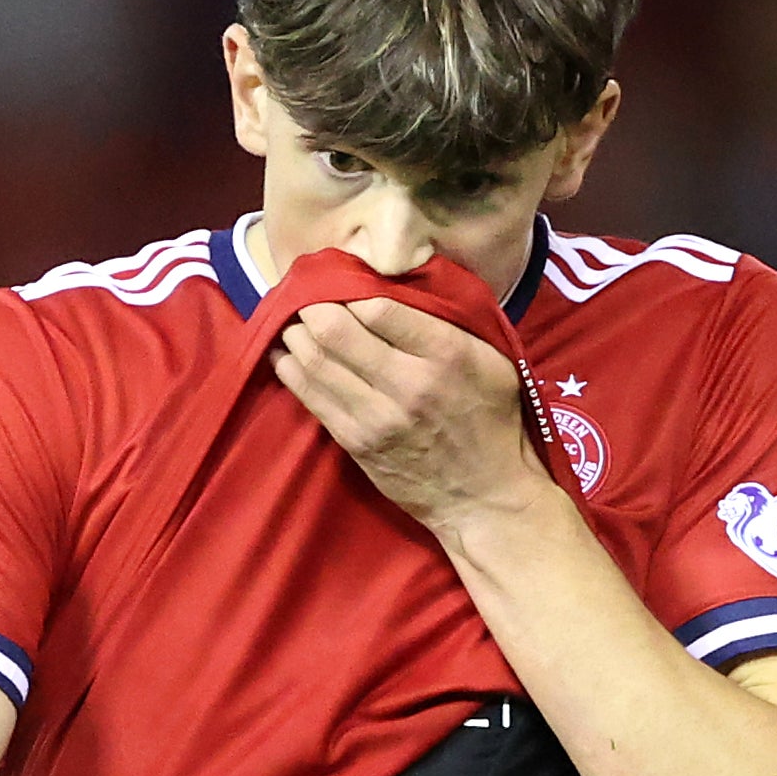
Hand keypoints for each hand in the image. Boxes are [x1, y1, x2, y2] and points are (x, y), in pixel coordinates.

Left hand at [272, 295, 553, 541]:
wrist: (485, 497)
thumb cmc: (493, 421)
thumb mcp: (491, 361)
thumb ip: (448, 323)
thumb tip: (398, 284)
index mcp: (446, 353)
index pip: (377, 306)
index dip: (349, 287)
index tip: (340, 278)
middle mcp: (408, 383)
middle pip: (335, 329)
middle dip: (311, 304)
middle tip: (304, 292)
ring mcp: (377, 417)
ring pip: (315, 360)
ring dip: (294, 333)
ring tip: (290, 318)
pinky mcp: (356, 442)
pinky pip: (310, 395)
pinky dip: (290, 368)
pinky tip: (284, 353)